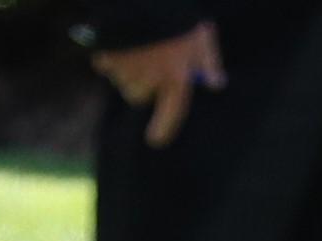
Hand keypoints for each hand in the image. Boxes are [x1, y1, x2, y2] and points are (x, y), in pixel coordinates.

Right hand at [91, 22, 222, 147]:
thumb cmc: (178, 18)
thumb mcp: (202, 37)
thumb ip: (210, 62)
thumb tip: (216, 83)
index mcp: (176, 78)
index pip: (172, 113)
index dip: (164, 129)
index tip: (155, 141)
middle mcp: (150, 79)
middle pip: (137, 96)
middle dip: (140, 86)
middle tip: (147, 66)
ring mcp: (126, 69)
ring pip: (121, 82)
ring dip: (125, 72)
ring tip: (136, 49)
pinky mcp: (105, 56)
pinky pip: (104, 65)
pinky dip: (109, 57)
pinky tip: (120, 42)